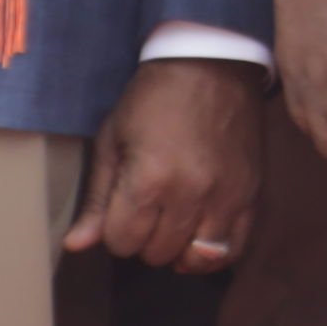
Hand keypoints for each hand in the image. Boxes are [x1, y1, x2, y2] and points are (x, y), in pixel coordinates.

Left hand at [64, 55, 267, 271]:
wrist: (211, 66)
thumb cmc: (153, 99)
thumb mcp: (113, 140)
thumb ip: (97, 198)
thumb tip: (75, 246)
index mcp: (149, 179)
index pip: (121, 241)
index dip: (114, 229)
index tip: (121, 206)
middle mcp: (189, 195)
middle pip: (155, 253)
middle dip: (143, 237)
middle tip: (146, 208)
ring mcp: (225, 198)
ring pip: (192, 259)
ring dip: (175, 247)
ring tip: (171, 221)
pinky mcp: (251, 197)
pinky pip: (232, 250)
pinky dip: (211, 255)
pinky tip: (197, 239)